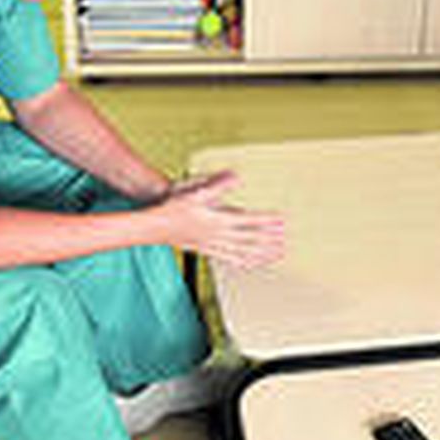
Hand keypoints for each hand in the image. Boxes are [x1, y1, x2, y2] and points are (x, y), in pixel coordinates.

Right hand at [154, 170, 286, 269]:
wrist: (154, 226)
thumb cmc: (173, 208)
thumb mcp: (196, 192)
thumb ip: (218, 185)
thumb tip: (235, 176)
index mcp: (218, 221)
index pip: (248, 221)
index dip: (266, 221)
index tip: (281, 221)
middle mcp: (218, 236)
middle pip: (249, 240)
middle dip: (269, 241)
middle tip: (285, 242)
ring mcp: (212, 245)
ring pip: (242, 252)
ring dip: (260, 254)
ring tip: (276, 255)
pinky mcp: (206, 250)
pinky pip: (230, 258)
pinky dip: (244, 261)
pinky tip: (251, 262)